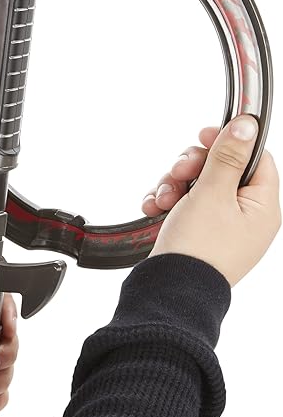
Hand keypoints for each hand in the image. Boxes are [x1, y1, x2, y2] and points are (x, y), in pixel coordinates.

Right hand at [141, 115, 279, 285]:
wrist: (171, 290)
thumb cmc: (197, 249)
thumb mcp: (212, 193)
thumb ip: (228, 156)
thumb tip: (247, 125)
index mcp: (262, 207)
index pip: (254, 158)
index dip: (228, 143)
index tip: (204, 137)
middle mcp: (246, 217)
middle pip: (221, 169)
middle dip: (192, 168)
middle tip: (179, 174)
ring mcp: (222, 226)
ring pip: (199, 185)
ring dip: (175, 184)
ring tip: (163, 198)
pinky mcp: (199, 233)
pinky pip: (186, 204)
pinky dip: (169, 201)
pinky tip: (155, 207)